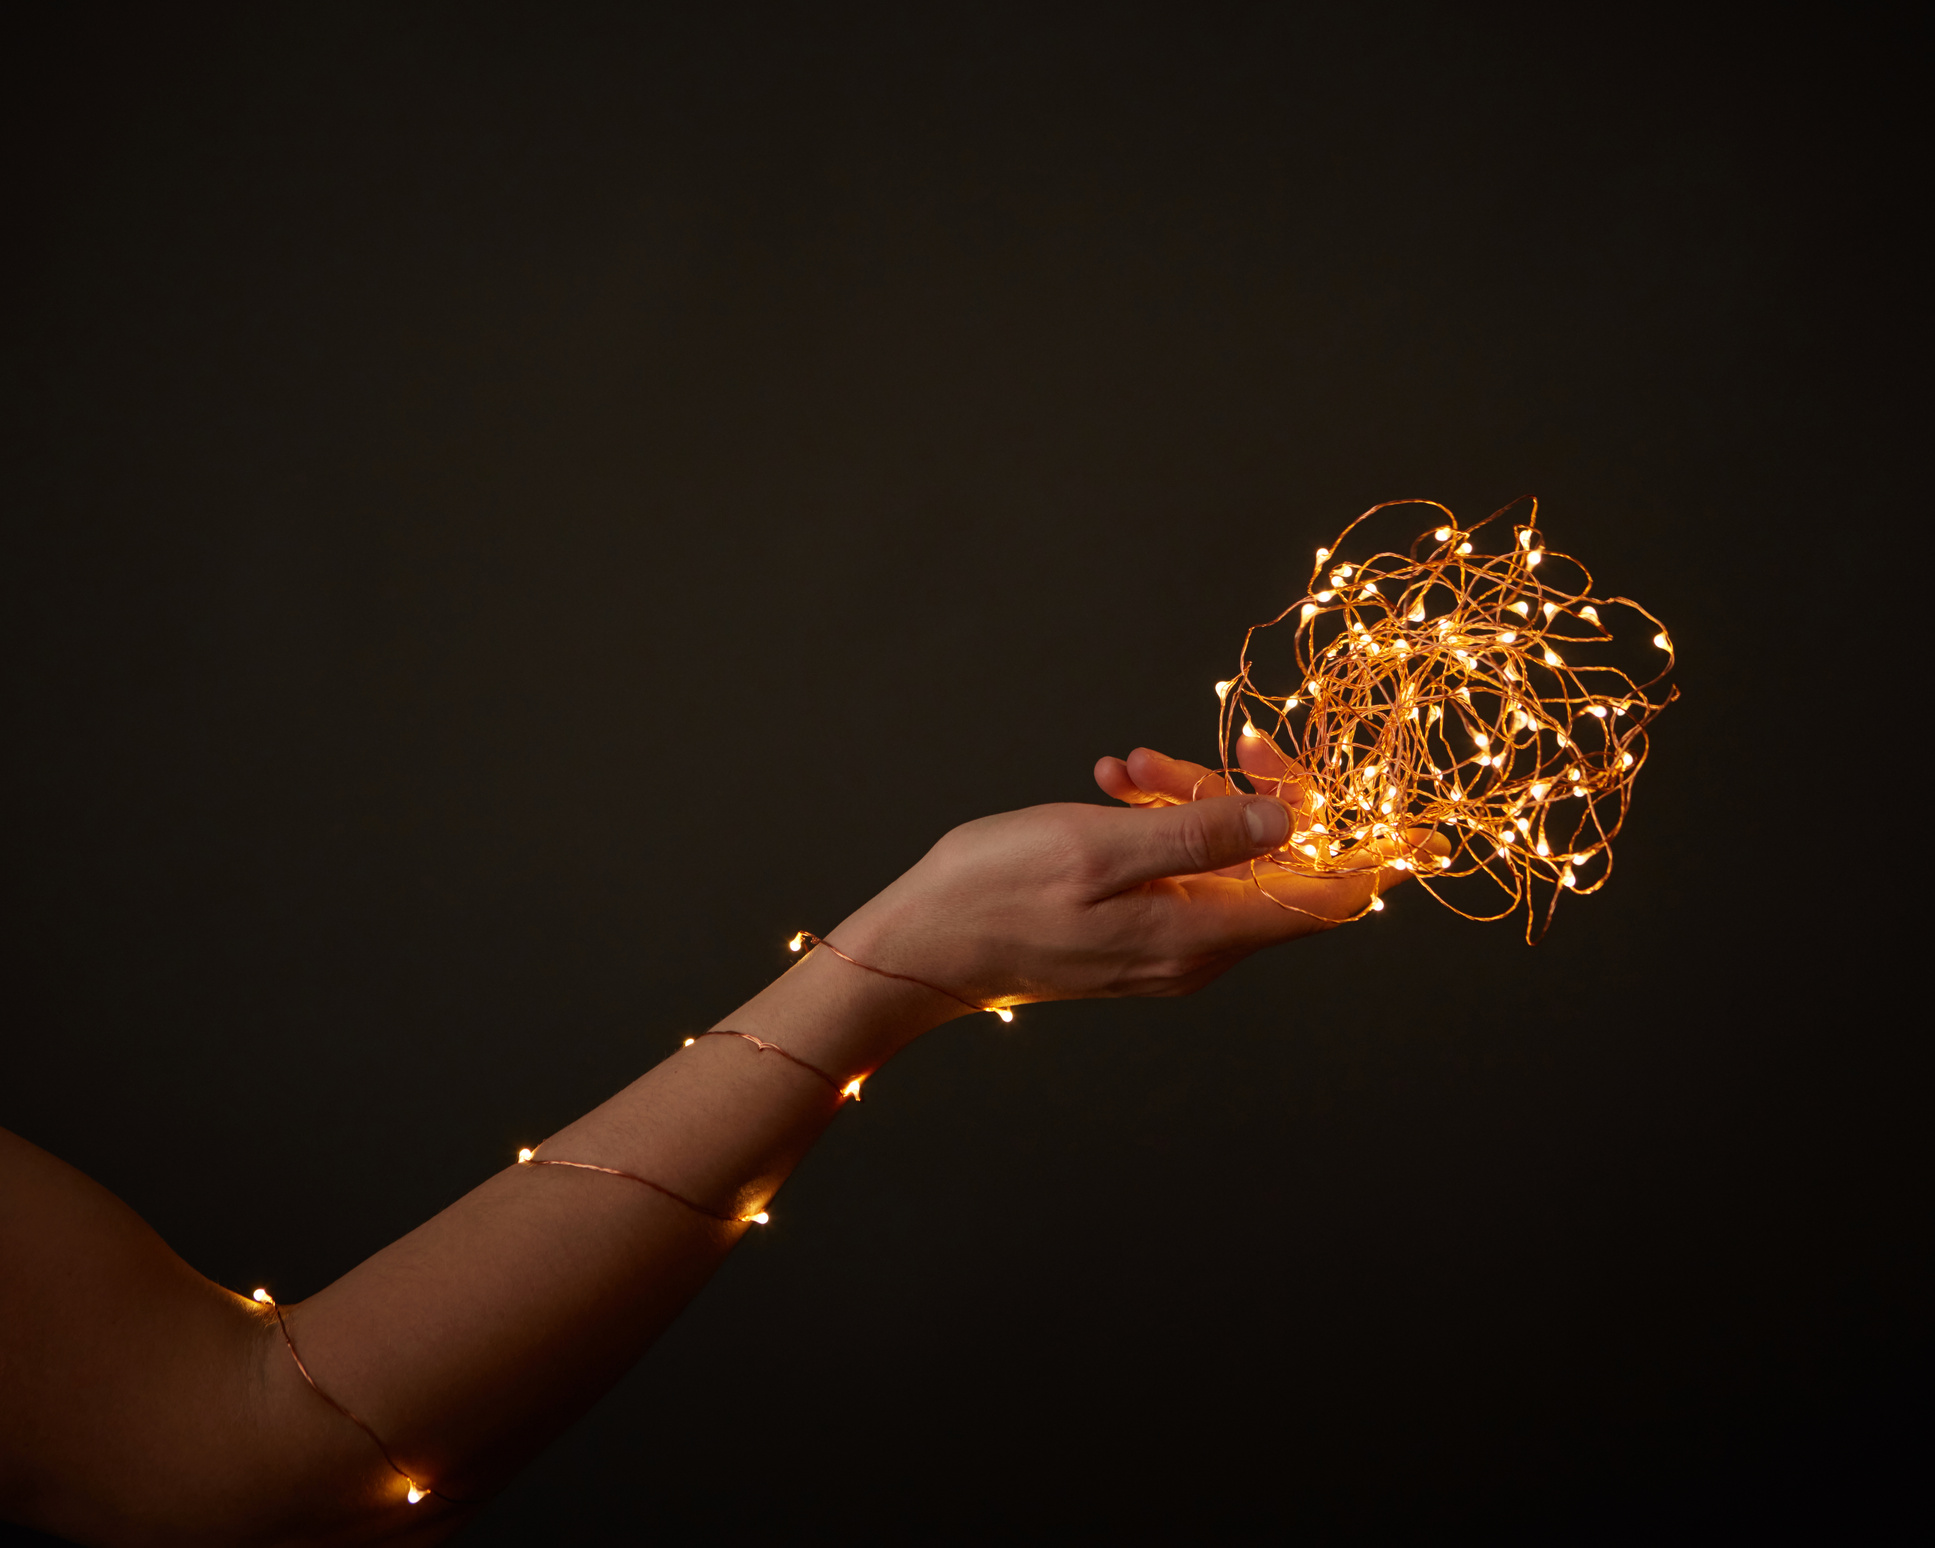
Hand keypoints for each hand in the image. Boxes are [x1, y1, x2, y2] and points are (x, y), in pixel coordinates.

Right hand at [831, 737, 1443, 1010]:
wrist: (920, 949)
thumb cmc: (997, 894)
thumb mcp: (1101, 845)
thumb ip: (1201, 834)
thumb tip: (1291, 822)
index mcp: (1203, 933)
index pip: (1329, 899)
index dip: (1375, 852)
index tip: (1415, 817)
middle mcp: (1199, 951)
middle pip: (1277, 866)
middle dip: (1246, 795)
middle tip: (1192, 749)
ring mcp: (1168, 947)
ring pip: (1224, 860)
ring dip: (1186, 799)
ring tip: (1120, 764)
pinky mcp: (1138, 937)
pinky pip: (1181, 872)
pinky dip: (1158, 824)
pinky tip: (1110, 788)